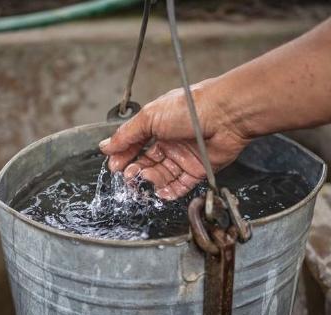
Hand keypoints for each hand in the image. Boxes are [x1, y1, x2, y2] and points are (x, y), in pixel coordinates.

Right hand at [99, 80, 249, 199]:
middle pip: (148, 162)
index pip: (135, 144)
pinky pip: (181, 185)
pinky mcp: (198, 170)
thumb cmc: (190, 107)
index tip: (114, 166)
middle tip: (129, 176)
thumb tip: (106, 146)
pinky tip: (160, 192)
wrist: (224, 115)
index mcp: (158, 125)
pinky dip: (169, 191)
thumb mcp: (149, 117)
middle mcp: (171, 141)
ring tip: (145, 179)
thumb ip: (127, 135)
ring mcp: (184, 157)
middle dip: (136, 171)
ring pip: (162, 175)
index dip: (124, 155)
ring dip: (151, 180)